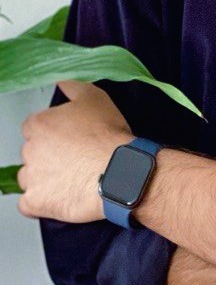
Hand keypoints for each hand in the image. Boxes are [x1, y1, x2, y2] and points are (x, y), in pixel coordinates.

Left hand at [18, 80, 131, 223]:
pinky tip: (59, 196)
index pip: (34, 127)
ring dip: (43, 178)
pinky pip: (28, 204)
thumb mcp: (95, 97)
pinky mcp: (36, 202)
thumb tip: (60, 80)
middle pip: (32, 152)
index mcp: (39, 124)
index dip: (53, 132)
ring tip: (69, 179)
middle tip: (73, 158)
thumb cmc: (107, 135)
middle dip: (48, 155)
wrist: (118, 171)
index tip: (68, 138)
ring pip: (28, 177)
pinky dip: (40, 202)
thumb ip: (72, 85)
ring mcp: (31, 177)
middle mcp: (30, 149)